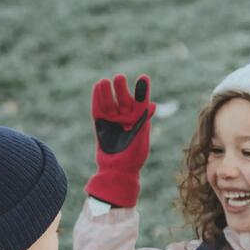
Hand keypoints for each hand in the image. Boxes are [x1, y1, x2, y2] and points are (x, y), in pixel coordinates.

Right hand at [85, 74, 155, 206]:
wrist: (118, 171)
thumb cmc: (134, 156)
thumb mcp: (141, 135)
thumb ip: (143, 118)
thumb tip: (151, 103)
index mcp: (139, 121)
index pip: (141, 102)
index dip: (142, 90)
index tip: (144, 78)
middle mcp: (126, 119)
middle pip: (123, 99)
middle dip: (121, 89)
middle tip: (119, 77)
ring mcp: (113, 121)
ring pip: (110, 102)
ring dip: (107, 92)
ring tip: (105, 81)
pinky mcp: (101, 124)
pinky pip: (98, 109)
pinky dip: (97, 98)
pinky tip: (97, 87)